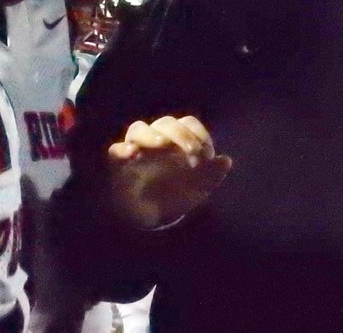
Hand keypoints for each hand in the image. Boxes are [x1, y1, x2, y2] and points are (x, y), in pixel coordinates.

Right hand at [106, 115, 231, 228]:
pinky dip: (123, 150)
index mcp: (178, 139)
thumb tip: (226, 160)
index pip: (188, 123)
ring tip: (162, 145)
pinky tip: (132, 154)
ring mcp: (136, 149)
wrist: (152, 218)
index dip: (199, 134)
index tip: (208, 155)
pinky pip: (116, 151)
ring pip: (138, 129)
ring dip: (152, 135)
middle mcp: (157, 139)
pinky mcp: (119, 165)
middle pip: (166, 123)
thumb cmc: (177, 193)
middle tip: (192, 154)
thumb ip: (212, 175)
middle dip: (181, 135)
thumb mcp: (199, 188)